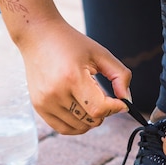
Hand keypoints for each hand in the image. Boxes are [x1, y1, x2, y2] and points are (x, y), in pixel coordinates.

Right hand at [19, 19, 130, 134]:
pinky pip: (63, 129)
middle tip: (103, 98)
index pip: (99, 109)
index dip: (115, 109)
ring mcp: (45, 102)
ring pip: (79, 127)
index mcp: (72, 77)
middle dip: (104, 113)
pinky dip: (76, 126)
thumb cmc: (70, 43)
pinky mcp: (38, 107)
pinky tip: (81, 112)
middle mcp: (56, 93)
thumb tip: (127, 101)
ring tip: (90, 102)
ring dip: (90, 119)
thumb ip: (120, 76)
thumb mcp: (100, 53)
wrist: (38, 36)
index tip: (120, 103)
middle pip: (90, 121)